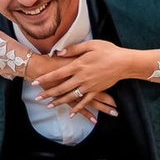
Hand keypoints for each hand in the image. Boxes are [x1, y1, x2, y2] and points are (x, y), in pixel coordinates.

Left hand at [30, 40, 147, 112]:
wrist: (124, 62)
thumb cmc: (108, 51)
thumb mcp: (90, 44)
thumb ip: (74, 49)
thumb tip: (59, 52)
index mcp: (78, 65)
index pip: (57, 74)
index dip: (45, 78)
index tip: (35, 82)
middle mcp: (81, 78)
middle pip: (61, 88)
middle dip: (48, 94)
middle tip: (37, 98)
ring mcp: (89, 86)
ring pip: (70, 96)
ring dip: (59, 102)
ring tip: (48, 106)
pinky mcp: (96, 90)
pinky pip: (85, 102)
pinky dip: (78, 109)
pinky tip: (71, 114)